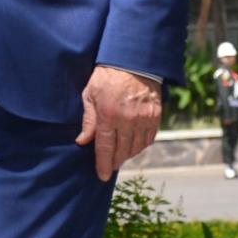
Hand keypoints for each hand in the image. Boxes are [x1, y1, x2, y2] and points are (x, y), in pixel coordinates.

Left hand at [75, 65, 161, 180]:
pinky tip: (133, 146)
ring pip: (136, 147)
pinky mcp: (155, 116)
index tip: (102, 175)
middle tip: (109, 166)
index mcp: (108, 115)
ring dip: (127, 155)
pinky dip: (140, 146)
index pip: (105, 147)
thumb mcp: (90, 95)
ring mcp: (144, 119)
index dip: (103, 164)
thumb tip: (82, 141)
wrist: (133, 61)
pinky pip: (149, 139)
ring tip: (120, 157)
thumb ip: (88, 120)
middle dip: (115, 161)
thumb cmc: (106, 76)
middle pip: (122, 151)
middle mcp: (127, 120)